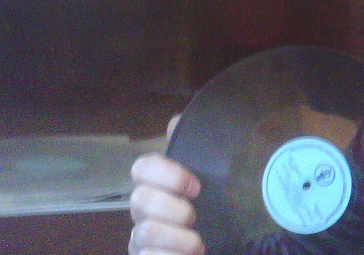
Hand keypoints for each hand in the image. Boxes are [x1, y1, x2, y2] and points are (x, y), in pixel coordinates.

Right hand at [129, 116, 204, 254]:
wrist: (224, 242)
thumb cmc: (216, 206)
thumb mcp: (216, 175)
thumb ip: (199, 148)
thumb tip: (176, 121)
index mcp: (158, 183)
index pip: (142, 167)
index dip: (166, 174)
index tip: (197, 187)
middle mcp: (144, 208)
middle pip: (139, 200)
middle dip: (172, 209)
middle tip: (196, 216)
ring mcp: (141, 236)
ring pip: (143, 232)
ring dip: (176, 239)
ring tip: (198, 243)